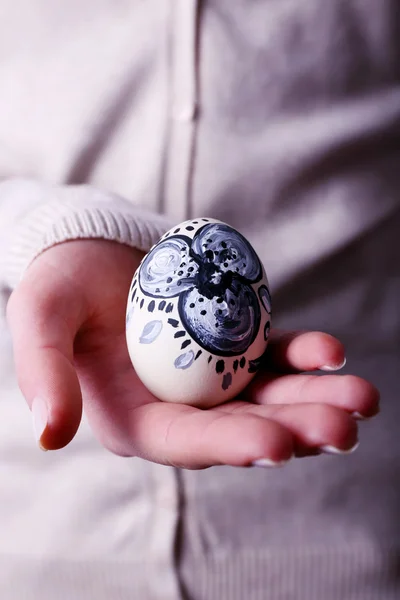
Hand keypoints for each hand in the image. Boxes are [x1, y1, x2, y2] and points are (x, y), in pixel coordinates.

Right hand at [7, 240, 378, 468]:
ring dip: (314, 399)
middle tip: (342, 428)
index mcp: (133, 416)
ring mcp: (209, 378)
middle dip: (293, 429)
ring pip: (267, 396)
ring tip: (362, 398)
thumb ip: (42, 371)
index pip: (184, 441)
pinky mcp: (230, 346)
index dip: (229, 445)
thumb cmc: (63, 282)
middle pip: (240, 426)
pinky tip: (329, 352)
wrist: (94, 250)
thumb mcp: (40, 316)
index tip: (277, 446)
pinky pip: (272, 356)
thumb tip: (50, 434)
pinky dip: (303, 356)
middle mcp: (177, 406)